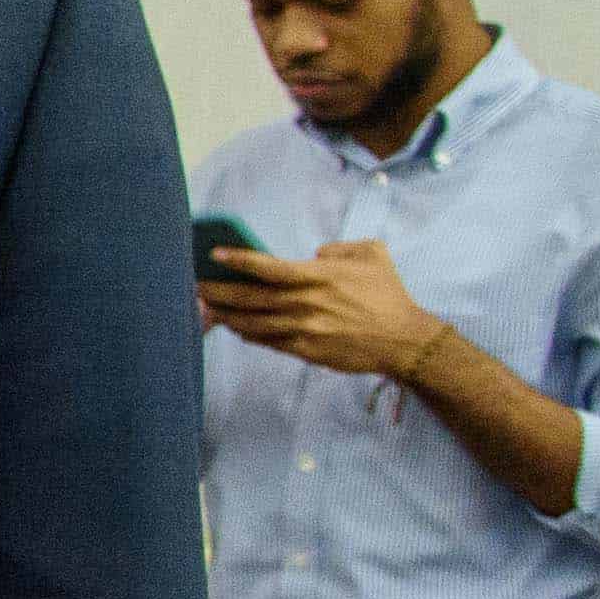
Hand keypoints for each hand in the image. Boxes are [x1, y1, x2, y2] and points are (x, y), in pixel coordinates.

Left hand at [200, 237, 442, 384]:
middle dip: (217, 290)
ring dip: (226, 315)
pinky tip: (235, 327)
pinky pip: (268, 342)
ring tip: (206, 306)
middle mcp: (306, 304)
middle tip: (194, 284)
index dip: (238, 259)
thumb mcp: (371, 254)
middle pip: (250, 298)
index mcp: (319, 277)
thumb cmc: (388, 294)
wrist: (405, 340)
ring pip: (253, 323)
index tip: (214, 253)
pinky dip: (248, 334)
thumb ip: (339, 248)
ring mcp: (304, 330)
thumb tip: (315, 254)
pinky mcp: (306, 351)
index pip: (268, 266)